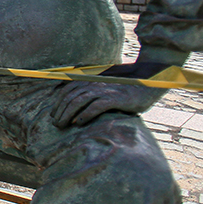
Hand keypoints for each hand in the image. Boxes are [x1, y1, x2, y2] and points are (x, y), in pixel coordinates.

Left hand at [50, 82, 164, 127]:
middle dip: (60, 111)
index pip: (67, 90)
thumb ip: (89, 88)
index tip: (54, 115)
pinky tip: (79, 123)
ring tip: (63, 125)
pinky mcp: (115, 98)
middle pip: (70, 96)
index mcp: (90, 78)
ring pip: (79, 101)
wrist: (148, 84)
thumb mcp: (105, 85)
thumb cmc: (124, 88)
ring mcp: (105, 89)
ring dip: (68, 114)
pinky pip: (96, 106)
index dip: (58, 103)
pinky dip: (85, 114)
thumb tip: (71, 96)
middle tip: (56, 124)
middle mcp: (95, 82)